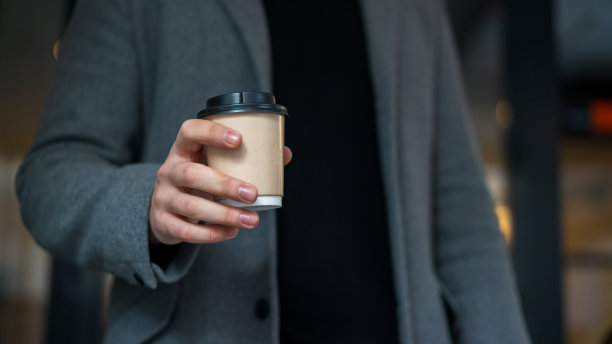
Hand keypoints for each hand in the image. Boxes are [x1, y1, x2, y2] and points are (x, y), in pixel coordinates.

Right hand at [149, 119, 291, 244]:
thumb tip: (284, 154)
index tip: (239, 140)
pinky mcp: (164, 222)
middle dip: (225, 184)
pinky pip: (187, 231)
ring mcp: (164, 198)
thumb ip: (244, 159)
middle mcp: (169, 171)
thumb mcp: (212, 165)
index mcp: (183, 150)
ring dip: (225, 214)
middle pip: (191, 174)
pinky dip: (212, 234)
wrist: (164, 210)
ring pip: (191, 206)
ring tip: (251, 220)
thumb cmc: (198, 181)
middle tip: (252, 194)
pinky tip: (232, 232)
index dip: (212, 133)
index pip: (189, 131)